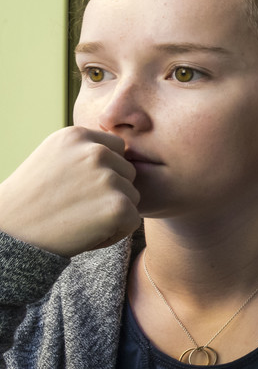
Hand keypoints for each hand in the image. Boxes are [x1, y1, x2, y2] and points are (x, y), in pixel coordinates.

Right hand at [0, 128, 140, 257]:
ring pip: (132, 196)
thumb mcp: (53, 158)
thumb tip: (123, 152)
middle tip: (75, 205)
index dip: (104, 170)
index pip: (117, 148)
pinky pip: (133, 220)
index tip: (78, 186)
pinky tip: (86, 233)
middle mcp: (94, 152)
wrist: (10, 233)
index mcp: (77, 135)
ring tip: (78, 218)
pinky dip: (116, 232)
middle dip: (110, 190)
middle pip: (128, 172)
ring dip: (112, 211)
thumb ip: (84, 151)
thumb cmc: (31, 200)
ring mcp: (107, 179)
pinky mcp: (118, 206)